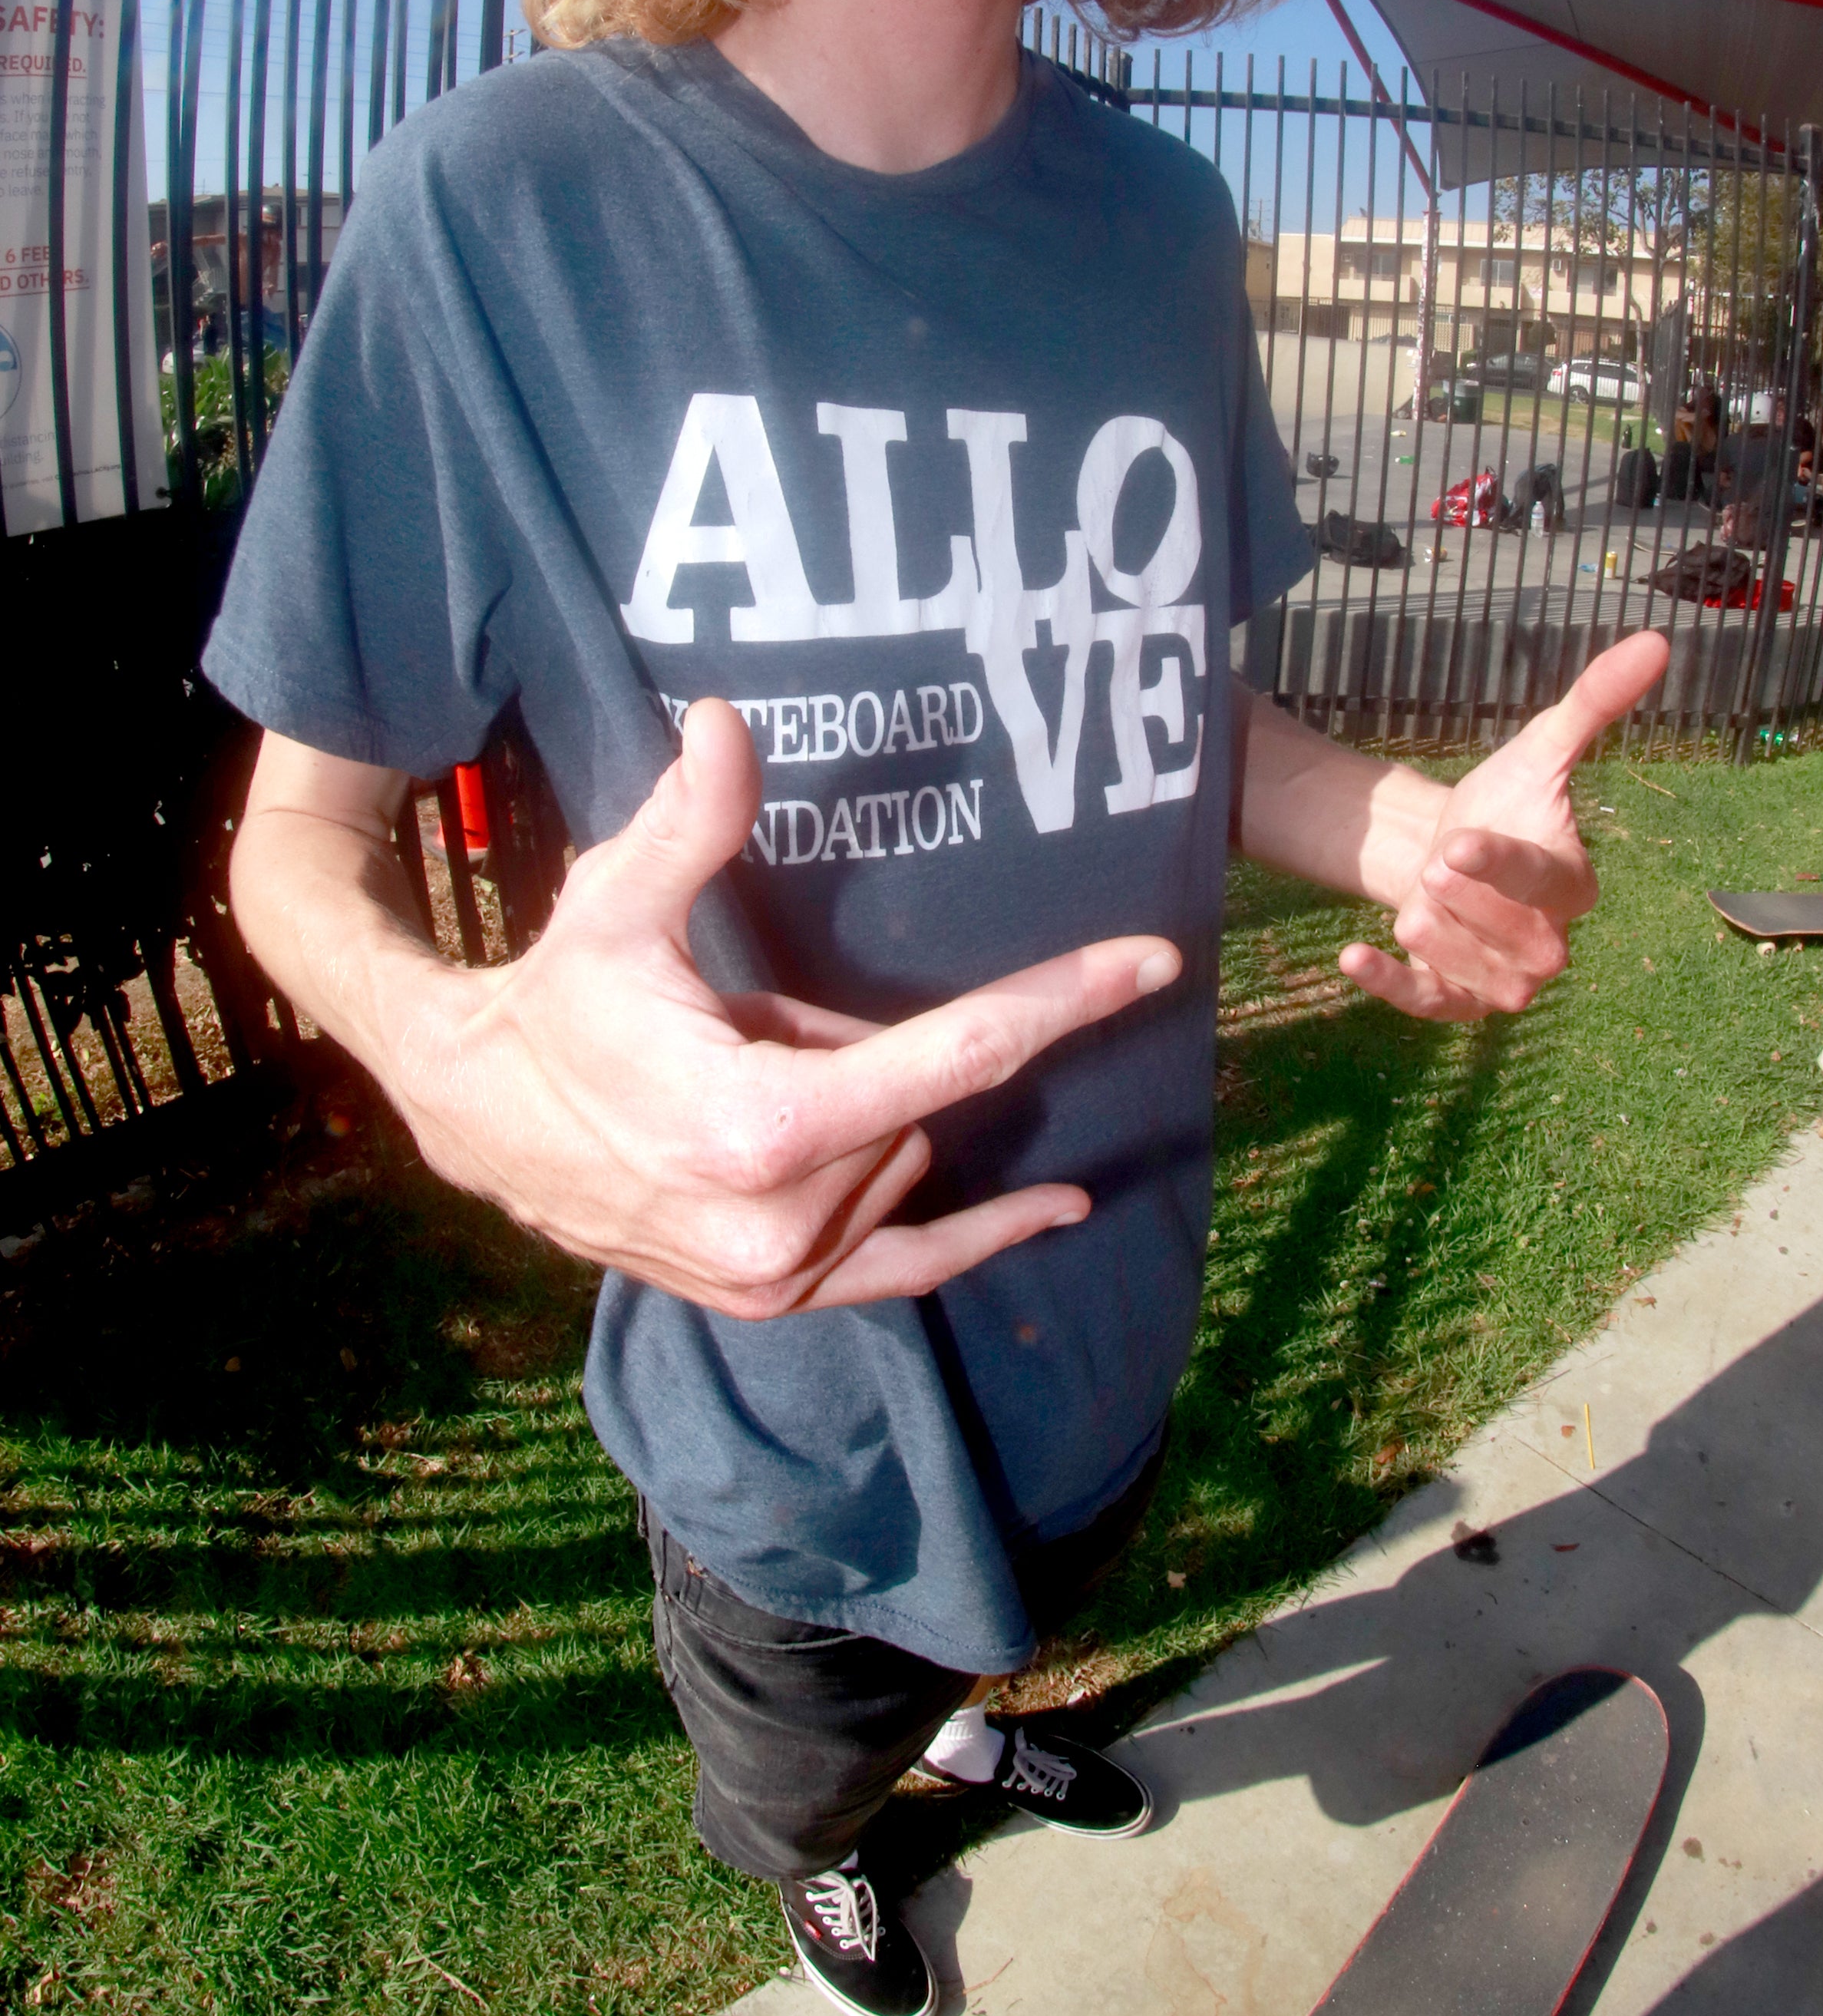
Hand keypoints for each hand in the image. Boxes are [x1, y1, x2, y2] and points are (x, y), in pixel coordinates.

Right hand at [392, 699, 1179, 1315]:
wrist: (479, 1118)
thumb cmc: (558, 1004)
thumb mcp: (616, 906)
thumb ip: (691, 822)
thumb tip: (726, 719)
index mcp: (763, 1126)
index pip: (955, 1054)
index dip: (1060, 1001)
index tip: (1150, 962)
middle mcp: (787, 1219)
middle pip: (914, 1103)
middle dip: (854, 1047)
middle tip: (744, 1021)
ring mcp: (783, 1270)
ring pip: (903, 1162)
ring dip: (853, 1111)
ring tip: (735, 1079)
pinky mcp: (776, 1296)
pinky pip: (909, 1267)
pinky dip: (979, 1236)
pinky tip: (1061, 1208)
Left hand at [1339, 630, 1669, 1020]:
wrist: (1450, 848)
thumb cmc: (1504, 802)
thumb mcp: (1539, 746)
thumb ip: (1594, 701)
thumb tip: (1657, 641)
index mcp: (1575, 883)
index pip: (1545, 882)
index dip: (1501, 866)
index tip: (1455, 842)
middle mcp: (1549, 941)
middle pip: (1521, 944)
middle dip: (1471, 909)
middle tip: (1433, 867)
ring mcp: (1505, 978)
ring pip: (1477, 980)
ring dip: (1435, 937)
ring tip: (1411, 901)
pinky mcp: (1456, 999)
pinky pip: (1428, 1007)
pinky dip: (1389, 986)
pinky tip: (1351, 955)